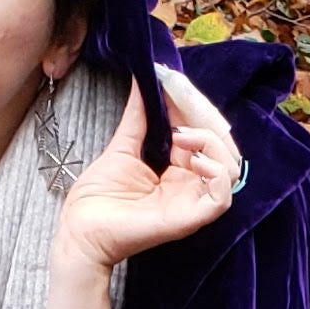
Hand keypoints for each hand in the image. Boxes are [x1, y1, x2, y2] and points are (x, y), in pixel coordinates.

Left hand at [52, 72, 239, 271]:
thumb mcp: (123, 145)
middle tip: (181, 105)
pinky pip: (222, 198)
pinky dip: (216, 173)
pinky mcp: (188, 220)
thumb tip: (144, 78)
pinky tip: (194, 160)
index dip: (197, 109)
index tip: (175, 86)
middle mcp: (189, 186)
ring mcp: (190, 204)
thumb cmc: (97, 197)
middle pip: (223, 149)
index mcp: (177, 170)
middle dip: (207, 121)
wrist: (79, 230)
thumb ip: (139, 115)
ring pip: (230, 170)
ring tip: (182, 137)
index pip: (205, 135)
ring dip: (213, 144)